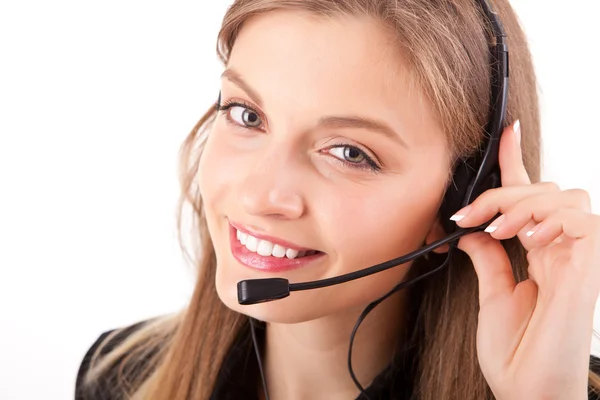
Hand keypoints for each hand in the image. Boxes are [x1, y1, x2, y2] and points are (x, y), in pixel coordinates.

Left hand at [451, 121, 599, 399]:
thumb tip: (471, 229)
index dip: (517, 163)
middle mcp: (562, 249)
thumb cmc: (516, 353)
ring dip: (523, 205)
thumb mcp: (492, 295)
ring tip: (497, 230)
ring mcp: (579, 257)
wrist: (528, 392)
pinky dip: (551, 219)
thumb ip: (487, 258)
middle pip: (544, 191)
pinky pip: (581, 221)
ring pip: (563, 197)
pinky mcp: (589, 267)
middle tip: (467, 215)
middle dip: (502, 193)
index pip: (530, 197)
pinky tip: (527, 238)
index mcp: (539, 253)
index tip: (504, 132)